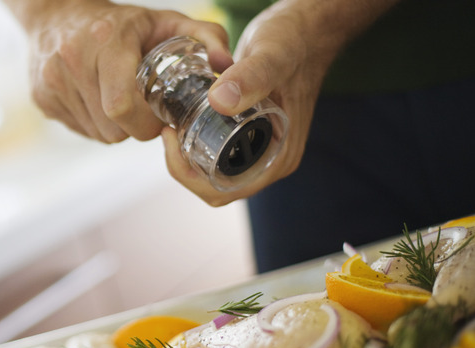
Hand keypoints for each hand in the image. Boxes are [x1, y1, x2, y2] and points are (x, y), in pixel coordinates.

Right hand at [6, 0, 231, 142]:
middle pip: (112, 128)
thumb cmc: (121, 23)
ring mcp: (51, 82)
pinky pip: (80, 131)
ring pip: (97, 134)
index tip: (157, 115)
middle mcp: (71, 60)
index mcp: (106, 41)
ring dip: (116, 128)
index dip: (144, 122)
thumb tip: (227, 65)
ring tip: (121, 101)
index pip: (121, 106)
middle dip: (134, 128)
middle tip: (144, 110)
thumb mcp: (164, 21)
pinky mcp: (41, 98)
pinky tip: (99, 101)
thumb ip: (204, 37)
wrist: (56, 14)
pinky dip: (95, 125)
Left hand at [162, 0, 399, 205]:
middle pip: (216, 187)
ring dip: (188, 158)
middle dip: (185, 167)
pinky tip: (184, 123)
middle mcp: (271, 161)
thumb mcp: (272, 57)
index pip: (226, 190)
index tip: (173, 139)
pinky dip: (197, 145)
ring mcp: (262, 149)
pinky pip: (219, 154)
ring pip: (214, 172)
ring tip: (172, 128)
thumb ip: (251, 77)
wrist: (306, 30)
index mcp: (279, 158)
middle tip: (168, 132)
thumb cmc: (295, 42)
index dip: (191, 176)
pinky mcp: (252, 135)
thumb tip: (219, 102)